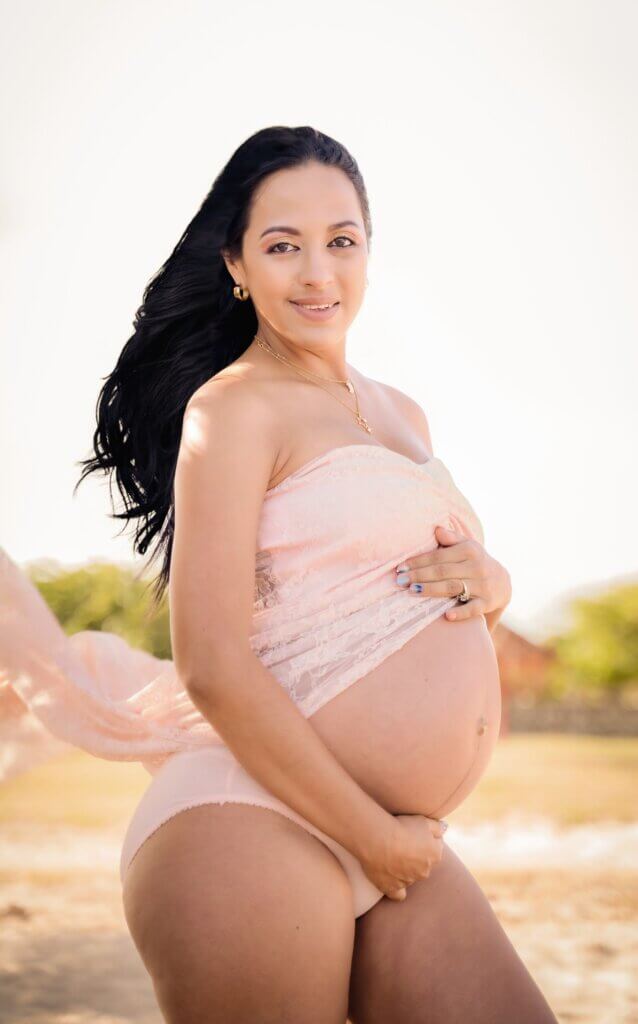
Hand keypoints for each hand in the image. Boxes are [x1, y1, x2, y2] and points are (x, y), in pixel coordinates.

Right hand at [359, 814, 446, 902]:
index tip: (413, 833)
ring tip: (391, 855)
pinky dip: (396, 889)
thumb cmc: (402, 827)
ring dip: (405, 869)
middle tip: (401, 843)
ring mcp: (409, 881)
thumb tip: (444, 829)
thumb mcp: (424, 820)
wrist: (379, 840)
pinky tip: (392, 882)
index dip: (424, 839)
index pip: (435, 847)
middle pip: (423, 863)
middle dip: (416, 856)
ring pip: (411, 876)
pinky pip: (398, 894)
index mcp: (435, 854)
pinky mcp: (393, 888)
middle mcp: (425, 871)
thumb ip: (437, 827)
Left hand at [394, 525, 511, 621]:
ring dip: (431, 589)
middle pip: (442, 572)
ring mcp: (482, 585)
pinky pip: (473, 608)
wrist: (502, 582)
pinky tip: (446, 615)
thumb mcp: (467, 546)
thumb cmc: (475, 561)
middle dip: (419, 576)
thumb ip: (451, 538)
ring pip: (453, 587)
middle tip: (400, 580)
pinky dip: (461, 612)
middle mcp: (476, 567)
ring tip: (412, 591)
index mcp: (469, 550)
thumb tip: (436, 529)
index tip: (401, 567)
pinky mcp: (487, 602)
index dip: (418, 562)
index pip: (439, 557)